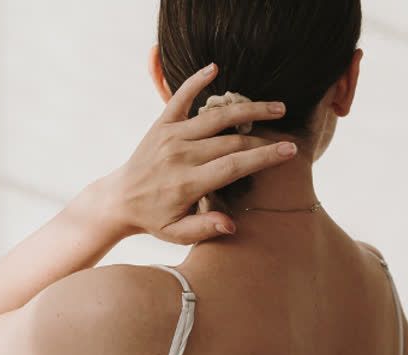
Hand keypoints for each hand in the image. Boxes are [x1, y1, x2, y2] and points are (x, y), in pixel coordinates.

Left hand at [93, 62, 297, 244]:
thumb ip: (204, 228)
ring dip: (249, 109)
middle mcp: (180, 155)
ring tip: (277, 107)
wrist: (119, 199)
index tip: (289, 151)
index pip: (233, 165)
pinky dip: (196, 81)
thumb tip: (232, 225)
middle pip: (231, 140)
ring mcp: (170, 136)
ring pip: (216, 117)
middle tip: (289, 137)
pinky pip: (180, 97)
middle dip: (264, 138)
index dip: (263, 157)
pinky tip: (215, 68)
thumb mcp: (176, 233)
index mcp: (187, 183)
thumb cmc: (153, 218)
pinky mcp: (161, 123)